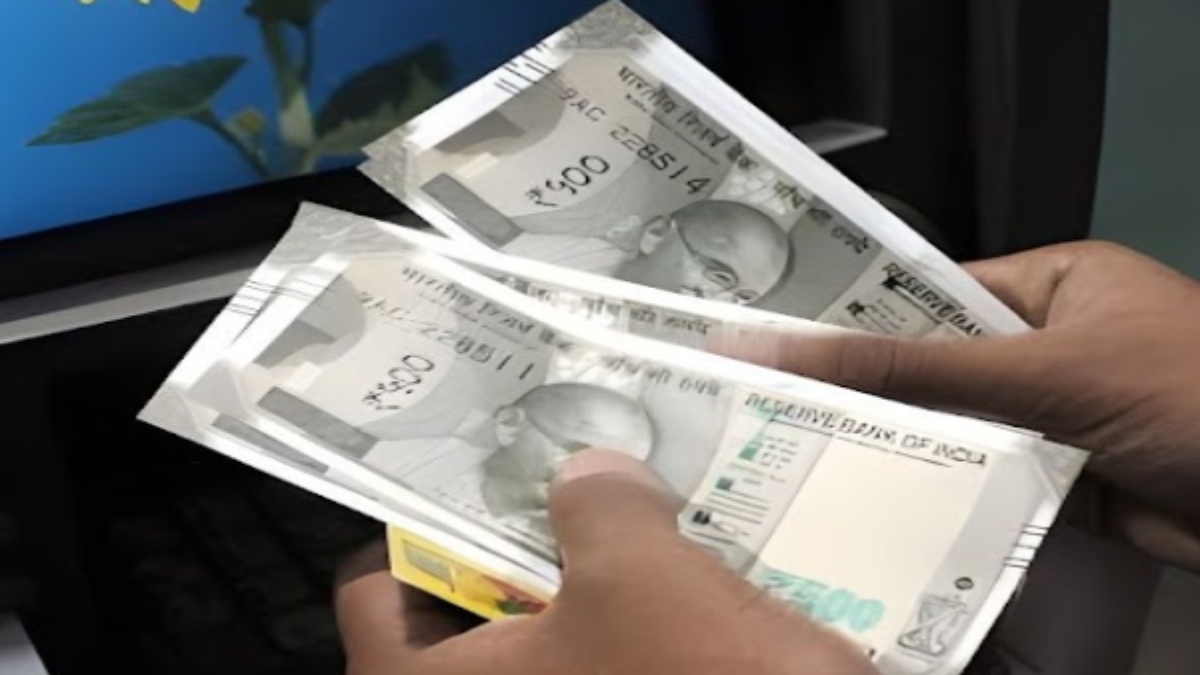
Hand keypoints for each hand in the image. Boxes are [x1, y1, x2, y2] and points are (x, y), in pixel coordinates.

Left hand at [335, 450, 875, 674]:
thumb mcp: (634, 577)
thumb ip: (594, 503)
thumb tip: (586, 470)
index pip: (376, 596)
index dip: (410, 523)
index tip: (459, 467)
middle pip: (473, 603)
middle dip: (523, 528)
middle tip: (565, 459)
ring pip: (558, 628)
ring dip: (594, 562)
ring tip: (638, 488)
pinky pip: (622, 651)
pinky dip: (643, 607)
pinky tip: (692, 552)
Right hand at [721, 241, 1199, 570]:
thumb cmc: (1199, 394)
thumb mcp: (1045, 370)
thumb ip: (921, 367)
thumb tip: (808, 348)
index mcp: (1057, 284)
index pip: (935, 294)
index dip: (864, 317)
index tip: (793, 338)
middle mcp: (1055, 344)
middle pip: (943, 366)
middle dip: (882, 391)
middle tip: (792, 406)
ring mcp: (1062, 415)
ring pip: (962, 429)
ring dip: (916, 449)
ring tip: (825, 455)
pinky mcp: (1068, 480)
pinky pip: (991, 483)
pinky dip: (956, 498)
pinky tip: (900, 504)